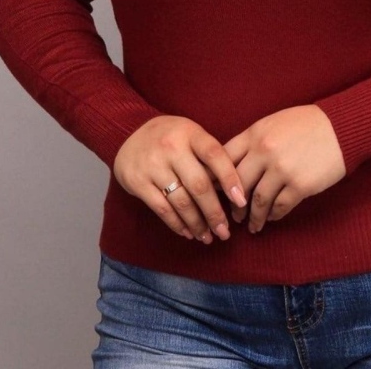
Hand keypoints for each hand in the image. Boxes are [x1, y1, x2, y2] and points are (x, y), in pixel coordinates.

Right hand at [112, 115, 246, 243]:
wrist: (129, 133)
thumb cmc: (171, 136)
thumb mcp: (191, 134)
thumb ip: (208, 156)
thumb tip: (233, 190)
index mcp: (190, 133)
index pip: (215, 155)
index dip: (230, 178)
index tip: (241, 202)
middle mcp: (172, 148)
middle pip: (199, 185)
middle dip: (214, 213)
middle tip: (225, 232)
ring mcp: (153, 165)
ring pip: (181, 201)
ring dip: (197, 224)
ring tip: (208, 237)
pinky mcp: (138, 182)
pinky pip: (162, 209)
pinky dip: (177, 224)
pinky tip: (188, 233)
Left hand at [223, 105, 345, 232]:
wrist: (341, 127)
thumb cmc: (307, 123)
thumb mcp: (274, 123)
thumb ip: (254, 141)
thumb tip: (234, 165)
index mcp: (256, 133)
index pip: (225, 158)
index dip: (217, 178)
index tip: (215, 192)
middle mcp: (265, 151)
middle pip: (238, 184)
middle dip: (233, 204)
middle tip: (233, 215)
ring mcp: (282, 169)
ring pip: (258, 201)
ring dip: (253, 216)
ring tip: (252, 225)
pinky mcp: (300, 185)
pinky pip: (280, 207)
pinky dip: (274, 215)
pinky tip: (272, 218)